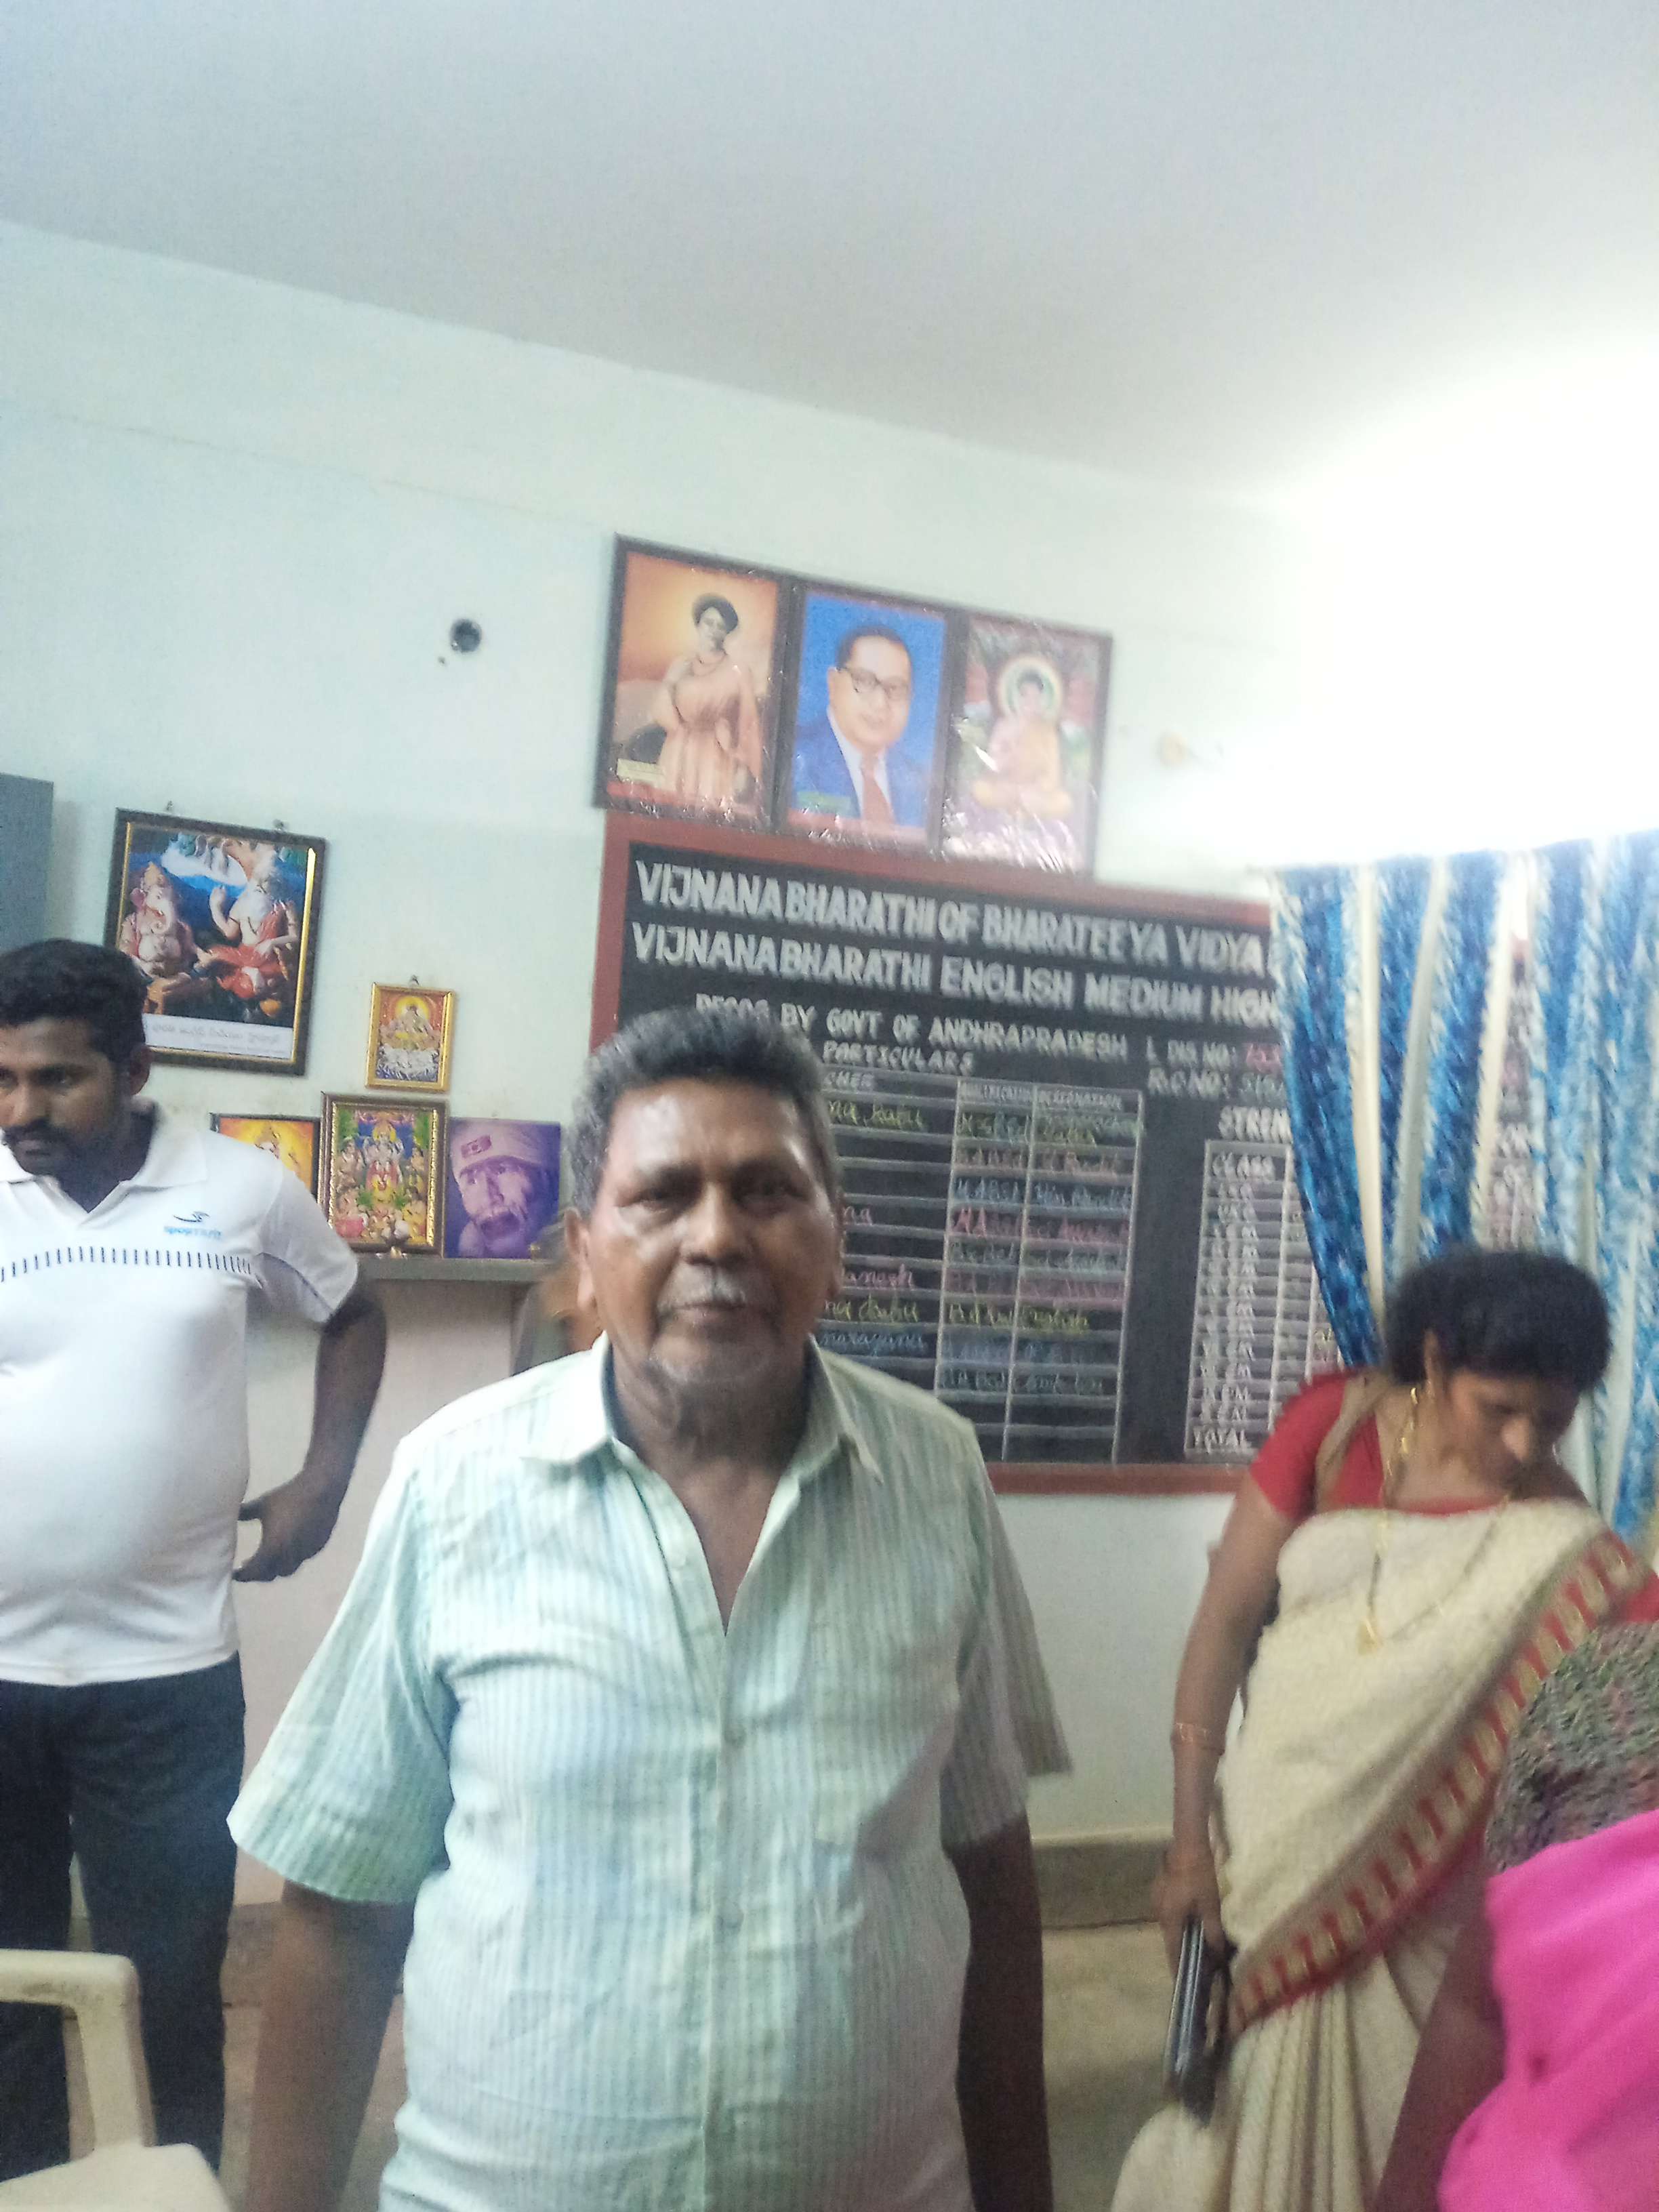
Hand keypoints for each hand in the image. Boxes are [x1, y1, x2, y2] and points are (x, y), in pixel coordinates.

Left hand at [235, 1473, 342, 1582]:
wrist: (321, 1488)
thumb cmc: (289, 1496)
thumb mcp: (262, 1503)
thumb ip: (244, 1513)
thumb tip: (229, 1515)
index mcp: (272, 1547)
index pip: (254, 1571)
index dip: (243, 1575)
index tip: (234, 1574)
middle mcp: (289, 1556)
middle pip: (271, 1575)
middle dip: (259, 1574)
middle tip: (249, 1567)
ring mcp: (306, 1553)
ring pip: (288, 1569)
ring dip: (276, 1567)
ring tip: (268, 1559)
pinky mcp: (318, 1546)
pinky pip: (302, 1558)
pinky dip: (292, 1558)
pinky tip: (288, 1547)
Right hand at [1153, 1844, 1224, 1973]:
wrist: (1188, 1844)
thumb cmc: (1200, 1876)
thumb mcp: (1211, 1906)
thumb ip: (1212, 1932)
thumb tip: (1216, 1955)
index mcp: (1169, 1919)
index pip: (1172, 1951)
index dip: (1178, 1968)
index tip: (1184, 1984)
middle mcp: (1158, 1912)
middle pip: (1170, 1938)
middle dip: (1181, 1951)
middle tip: (1196, 1963)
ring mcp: (1157, 1899)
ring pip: (1170, 1924)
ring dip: (1180, 1934)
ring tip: (1194, 1943)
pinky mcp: (1160, 1889)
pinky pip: (1169, 1912)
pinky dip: (1179, 1920)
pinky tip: (1190, 1918)